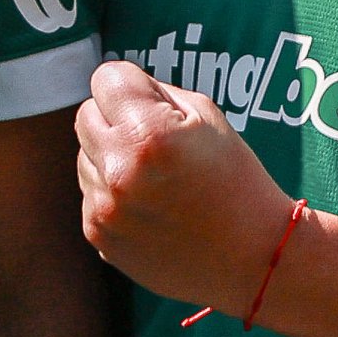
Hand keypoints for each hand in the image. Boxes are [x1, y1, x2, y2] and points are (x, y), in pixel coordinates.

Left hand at [74, 58, 291, 314]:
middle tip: (155, 141)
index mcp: (147, 135)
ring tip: (156, 179)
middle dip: (114, 119)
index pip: (105, 79)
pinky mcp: (100, 236)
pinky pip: (90, 193)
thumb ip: (153, 92)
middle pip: (86, 115)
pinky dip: (111, 193)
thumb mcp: (207, 116)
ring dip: (110, 158)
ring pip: (85, 156)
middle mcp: (118, 173)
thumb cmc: (235, 179)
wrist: (252, 257)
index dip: (131, 85)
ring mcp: (105, 209)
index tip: (151, 102)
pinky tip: (150, 206)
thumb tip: (114, 88)